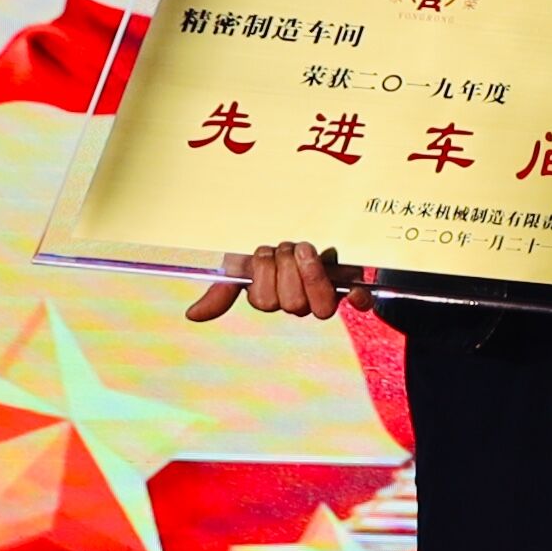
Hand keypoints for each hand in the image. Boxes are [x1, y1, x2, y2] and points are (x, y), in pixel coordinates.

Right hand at [186, 242, 370, 322]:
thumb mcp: (243, 267)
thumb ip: (222, 291)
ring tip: (306, 248)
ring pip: (323, 306)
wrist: (307, 234)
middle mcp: (300, 304)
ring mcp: (327, 298)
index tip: (266, 251)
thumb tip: (191, 316)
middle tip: (287, 246)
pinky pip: (361, 303)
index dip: (265, 273)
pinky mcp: (353, 289)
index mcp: (274, 299)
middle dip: (287, 268)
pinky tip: (357, 290)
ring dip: (312, 273)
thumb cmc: (272, 256)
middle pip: (293, 304)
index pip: (266, 301)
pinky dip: (361, 298)